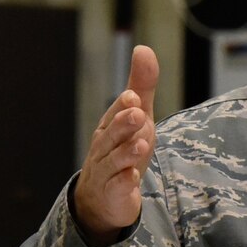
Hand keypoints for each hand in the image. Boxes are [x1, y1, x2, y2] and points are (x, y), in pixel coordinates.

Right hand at [74, 45, 158, 245]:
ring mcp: (106, 172)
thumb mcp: (137, 118)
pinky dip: (124, 182)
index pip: (115, 114)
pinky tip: (133, 177)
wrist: (104, 198)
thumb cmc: (123, 149)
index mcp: (109, 127)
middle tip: (137, 113)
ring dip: (126, 152)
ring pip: (113, 161)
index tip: (134, 96)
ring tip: (141, 143)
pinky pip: (117, 187)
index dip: (123, 106)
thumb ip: (142, 86)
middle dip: (123, 124)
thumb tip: (143, 48)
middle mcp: (104, 148)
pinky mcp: (113, 194)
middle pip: (111, 136)